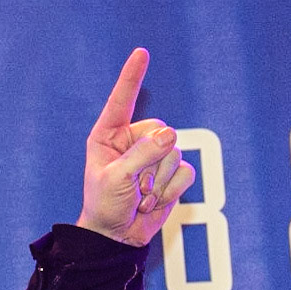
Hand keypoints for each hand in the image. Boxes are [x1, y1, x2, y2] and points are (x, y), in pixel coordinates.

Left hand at [75, 48, 195, 246]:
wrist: (117, 236)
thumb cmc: (105, 206)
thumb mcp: (116, 180)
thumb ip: (141, 156)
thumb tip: (171, 135)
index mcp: (109, 136)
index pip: (122, 101)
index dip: (132, 77)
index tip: (141, 53)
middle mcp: (133, 141)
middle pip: (161, 132)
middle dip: (152, 163)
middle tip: (136, 187)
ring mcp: (154, 156)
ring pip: (175, 152)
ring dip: (160, 181)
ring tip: (142, 196)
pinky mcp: (171, 173)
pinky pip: (185, 171)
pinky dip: (172, 190)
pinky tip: (155, 201)